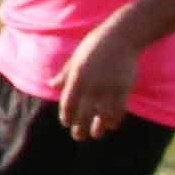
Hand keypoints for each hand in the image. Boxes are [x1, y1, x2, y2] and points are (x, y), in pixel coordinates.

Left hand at [58, 13, 149, 139]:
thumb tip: (51, 84)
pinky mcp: (123, 88)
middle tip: (79, 137)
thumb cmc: (94, 47)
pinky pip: (119, 109)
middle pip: (83, 113)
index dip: (67, 116)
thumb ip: (64, 75)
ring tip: (96, 134)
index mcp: (76, 78)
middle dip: (80, 128)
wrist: (120, 38)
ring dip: (99, 127)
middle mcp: (91, 85)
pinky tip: (112, 125)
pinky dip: (115, 119)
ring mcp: (108, 87)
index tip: (67, 123)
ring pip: (102, 115)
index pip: (68, 103)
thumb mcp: (75, 59)